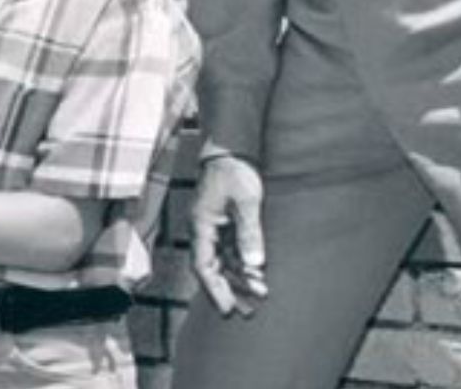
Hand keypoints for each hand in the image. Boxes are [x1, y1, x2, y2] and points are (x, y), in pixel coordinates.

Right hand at [190, 154, 267, 316]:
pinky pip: (231, 249)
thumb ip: (249, 233)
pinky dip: (242, 263)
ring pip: (223, 261)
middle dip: (228, 290)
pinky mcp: (224, 223)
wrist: (231, 148)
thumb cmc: (234, 171)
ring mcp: (213, 227)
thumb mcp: (246, 202)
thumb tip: (254, 264)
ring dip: (239, 278)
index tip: (228, 309)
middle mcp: (204, 230)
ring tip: (259, 295)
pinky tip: (257, 273)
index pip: (204, 266)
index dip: (215, 290)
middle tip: (245, 311)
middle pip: (212, 268)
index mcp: (201, 226)